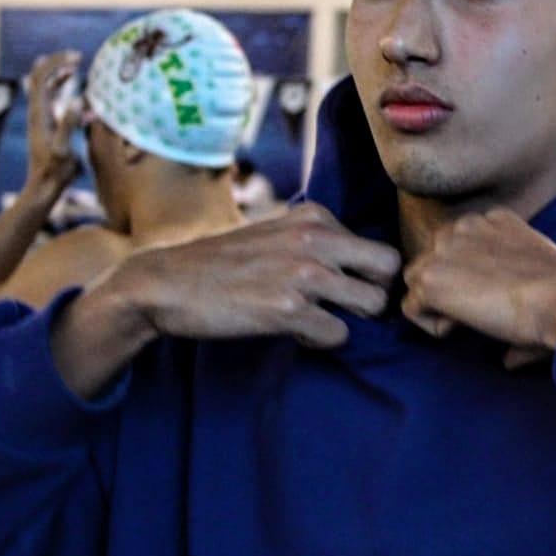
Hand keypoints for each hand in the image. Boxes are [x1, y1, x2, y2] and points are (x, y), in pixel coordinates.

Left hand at [24, 53, 82, 198]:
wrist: (43, 188)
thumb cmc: (56, 171)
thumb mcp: (64, 148)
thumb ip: (70, 124)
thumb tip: (79, 100)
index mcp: (40, 114)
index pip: (42, 78)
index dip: (57, 63)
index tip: (77, 58)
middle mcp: (37, 113)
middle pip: (40, 77)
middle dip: (57, 63)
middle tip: (78, 58)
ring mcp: (40, 119)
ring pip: (45, 88)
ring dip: (59, 74)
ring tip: (76, 67)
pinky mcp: (46, 126)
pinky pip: (52, 101)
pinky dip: (62, 90)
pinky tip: (79, 95)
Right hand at [99, 204, 399, 347]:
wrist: (167, 283)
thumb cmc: (224, 262)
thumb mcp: (276, 231)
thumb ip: (317, 240)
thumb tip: (361, 268)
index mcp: (314, 216)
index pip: (379, 248)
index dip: (367, 275)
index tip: (342, 287)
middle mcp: (314, 239)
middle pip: (388, 270)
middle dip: (374, 294)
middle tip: (345, 307)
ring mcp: (303, 273)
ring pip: (372, 304)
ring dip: (349, 319)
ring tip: (316, 319)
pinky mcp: (287, 310)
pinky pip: (338, 334)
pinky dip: (321, 339)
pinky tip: (294, 331)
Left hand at [401, 210, 555, 368]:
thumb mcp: (539, 277)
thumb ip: (516, 295)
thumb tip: (509, 360)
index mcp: (491, 219)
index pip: (457, 245)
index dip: (469, 276)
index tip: (492, 297)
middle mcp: (464, 225)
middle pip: (433, 258)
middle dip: (448, 286)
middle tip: (478, 311)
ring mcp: (443, 249)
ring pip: (417, 281)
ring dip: (437, 304)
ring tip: (468, 321)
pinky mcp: (430, 278)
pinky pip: (411, 307)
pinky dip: (432, 325)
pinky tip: (460, 328)